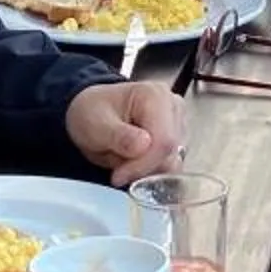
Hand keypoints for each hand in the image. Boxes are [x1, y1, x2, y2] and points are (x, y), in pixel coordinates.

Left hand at [66, 79, 189, 185]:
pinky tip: (132, 160)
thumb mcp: (95, 124)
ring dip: (145, 169)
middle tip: (117, 171)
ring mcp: (178, 121)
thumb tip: (144, 145)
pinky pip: (170, 164)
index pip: (163, 140)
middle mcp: (173, 105)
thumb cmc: (92, 112)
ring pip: (172, 162)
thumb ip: (118, 136)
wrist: (91, 111)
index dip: (142, 165)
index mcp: (155, 95)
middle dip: (142, 169)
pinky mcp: (178, 137)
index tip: (118, 176)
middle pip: (170, 153)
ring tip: (122, 159)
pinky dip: (150, 169)